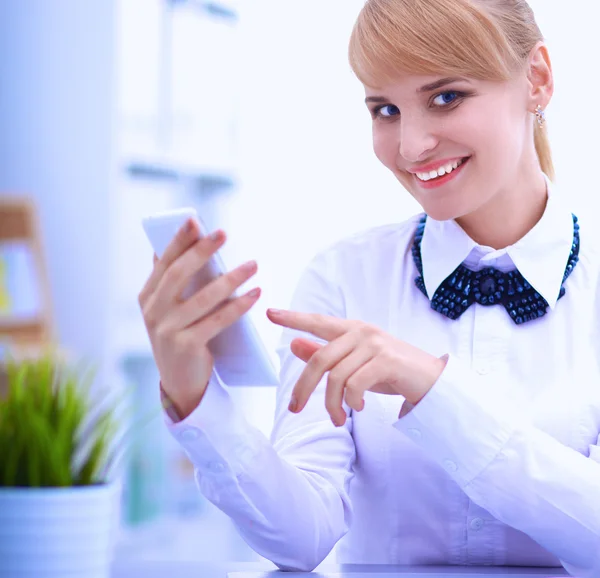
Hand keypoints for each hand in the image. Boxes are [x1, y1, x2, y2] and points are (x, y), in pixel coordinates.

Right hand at [138, 218, 260, 418]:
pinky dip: (237, 307)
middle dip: (202, 251)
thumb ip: (174, 282)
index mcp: (147, 296)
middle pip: (179, 274)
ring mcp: (166, 331)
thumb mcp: (171, 309)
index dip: (179, 240)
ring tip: (253, 265)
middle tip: (224, 233)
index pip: (164, 262)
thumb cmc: (181, 337)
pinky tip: (254, 294)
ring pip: (202, 298)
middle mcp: (152, 311)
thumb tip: (185, 245)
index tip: (195, 220)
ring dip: (231, 279)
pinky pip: (216, 321)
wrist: (180, 383)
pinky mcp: (185, 347)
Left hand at [266, 309, 446, 426]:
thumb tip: (294, 344)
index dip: (293, 318)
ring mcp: (375, 344)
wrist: (431, 381)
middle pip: (319, 359)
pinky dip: (351, 401)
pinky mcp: (387, 361)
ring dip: (331, 404)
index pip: (317, 321)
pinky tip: (357, 408)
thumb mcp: (354, 363)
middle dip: (303, 387)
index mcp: (351, 329)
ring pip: (336, 377)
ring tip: (338, 418)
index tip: (270, 313)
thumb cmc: (390, 371)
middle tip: (295, 409)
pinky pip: (355, 385)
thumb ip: (326, 352)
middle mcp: (361, 332)